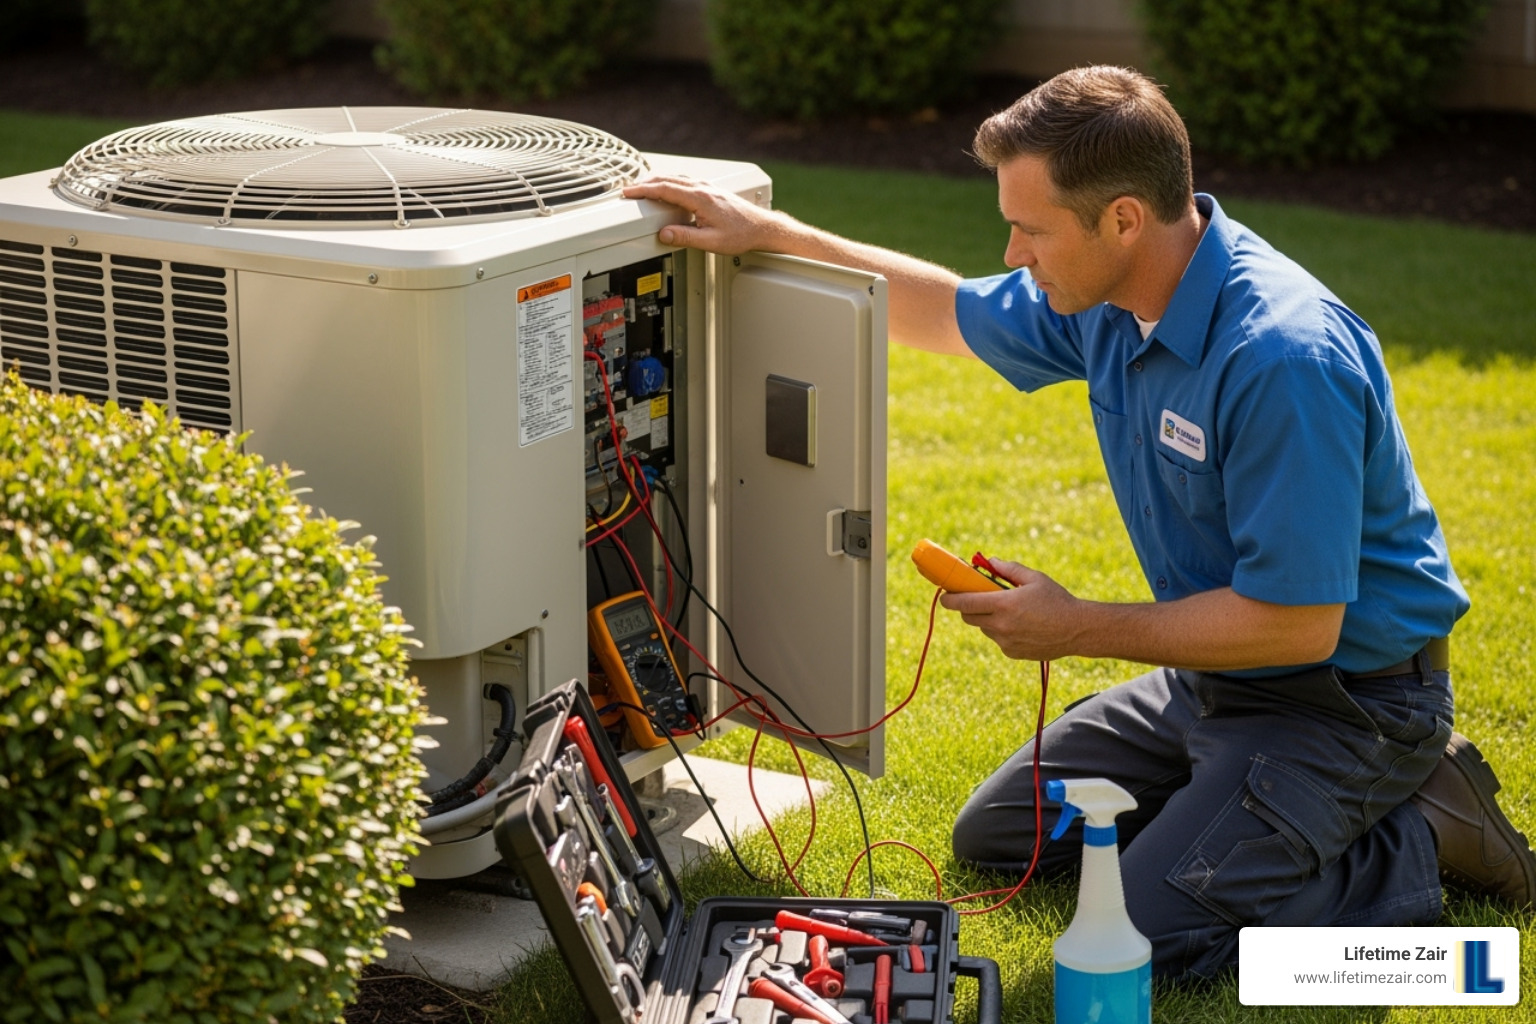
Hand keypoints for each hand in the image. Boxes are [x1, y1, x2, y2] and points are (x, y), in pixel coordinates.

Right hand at [621, 175, 782, 254]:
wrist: (761, 227)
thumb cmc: (741, 234)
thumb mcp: (711, 241)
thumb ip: (686, 237)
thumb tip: (664, 234)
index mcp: (700, 198)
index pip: (665, 189)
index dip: (643, 190)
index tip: (628, 192)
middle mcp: (703, 188)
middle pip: (667, 179)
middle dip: (645, 183)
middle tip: (629, 189)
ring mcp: (707, 187)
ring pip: (676, 178)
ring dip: (657, 181)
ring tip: (643, 188)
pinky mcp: (711, 189)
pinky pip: (685, 181)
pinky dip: (670, 182)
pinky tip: (667, 188)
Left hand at [938, 558, 1082, 661]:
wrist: (1077, 630)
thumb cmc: (1057, 600)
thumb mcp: (1034, 578)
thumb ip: (1009, 569)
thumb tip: (990, 561)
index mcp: (1004, 604)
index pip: (964, 603)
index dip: (949, 600)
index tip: (943, 596)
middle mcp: (1001, 625)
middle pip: (968, 617)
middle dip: (967, 607)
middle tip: (975, 598)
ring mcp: (1005, 641)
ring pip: (984, 628)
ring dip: (986, 618)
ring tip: (1008, 610)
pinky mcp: (1012, 653)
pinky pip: (998, 639)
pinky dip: (1001, 631)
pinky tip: (1021, 625)